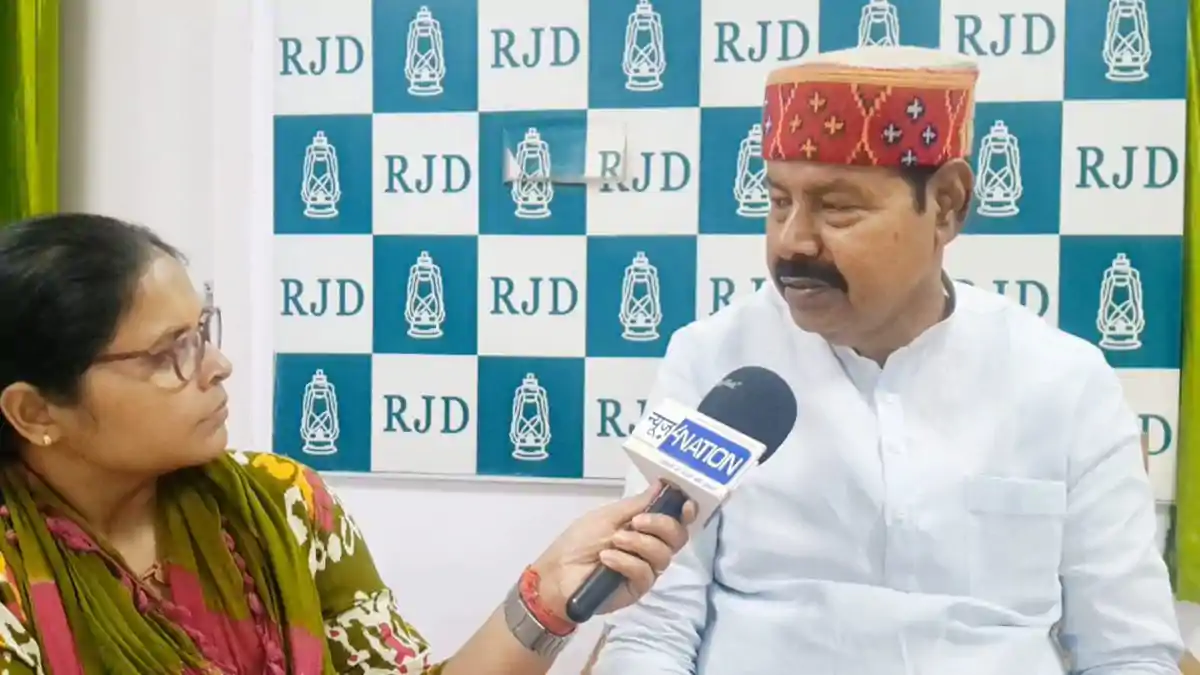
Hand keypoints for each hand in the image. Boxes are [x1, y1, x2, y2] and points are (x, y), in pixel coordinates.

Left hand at [531, 481, 696, 619]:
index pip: (675, 520)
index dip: (685, 512)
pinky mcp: (638, 589)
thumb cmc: (579, 541)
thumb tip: (661, 485)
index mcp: (644, 527)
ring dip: (639, 543)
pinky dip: (627, 562)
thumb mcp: (607, 516)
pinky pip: (645, 573)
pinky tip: (608, 559)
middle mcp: (650, 548)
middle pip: (677, 537)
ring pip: (663, 555)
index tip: (685, 504)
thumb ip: (636, 504)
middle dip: (661, 525)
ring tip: (615, 541)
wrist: (557, 574)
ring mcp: (646, 569)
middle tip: (637, 522)